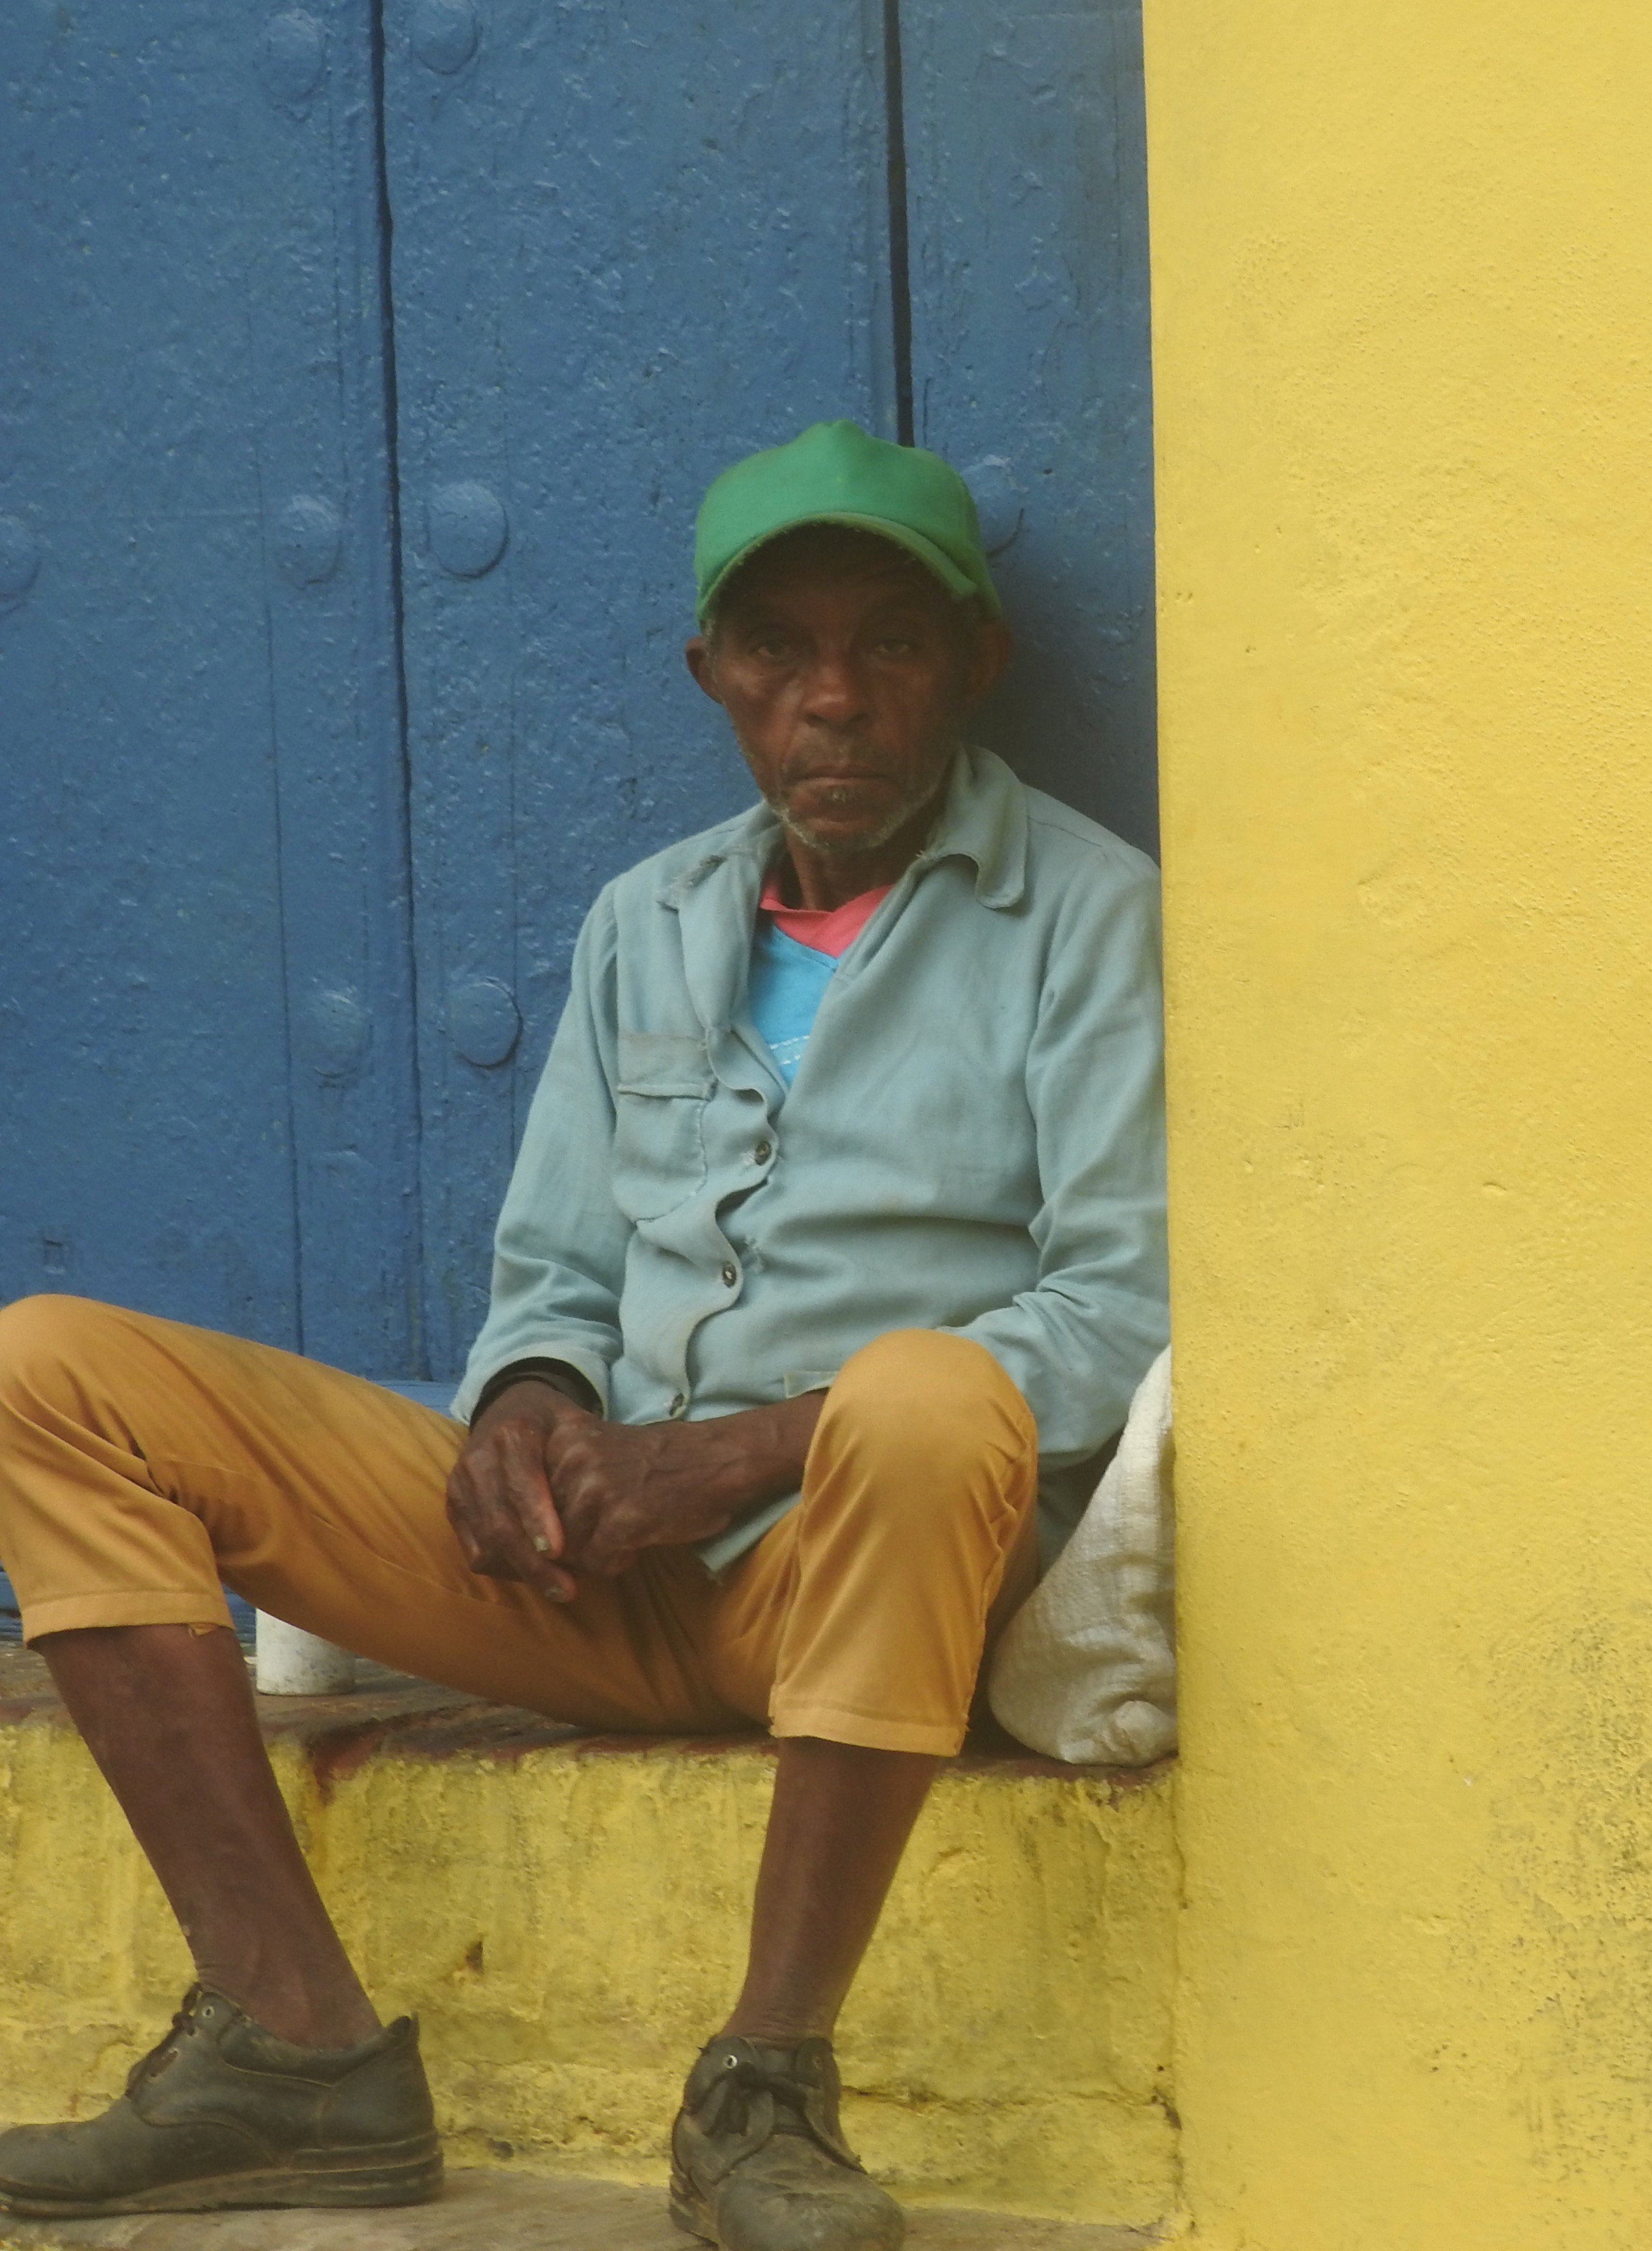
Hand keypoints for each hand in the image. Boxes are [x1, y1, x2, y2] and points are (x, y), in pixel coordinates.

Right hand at [445, 1382, 585, 1603]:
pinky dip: (504, 1569)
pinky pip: (474, 1551)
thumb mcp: (574, 1423)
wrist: (506, 1410)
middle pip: (500, 1522)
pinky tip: (533, 1576)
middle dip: (532, 1562)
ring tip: (558, 1588)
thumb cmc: (551, 1424)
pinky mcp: (453, 1508)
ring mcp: (460, 1486)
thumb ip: (588, 1453)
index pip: (521, 1482)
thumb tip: (609, 1497)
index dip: (537, 1518)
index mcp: (511, 1433)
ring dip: (520, 1572)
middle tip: (567, 1589)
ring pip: (485, 1543)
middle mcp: (478, 1459)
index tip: (559, 1551)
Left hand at [445, 1384, 825, 1599]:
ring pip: (569, 1551)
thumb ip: (559, 1480)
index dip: (540, 1530)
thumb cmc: (658, 1464)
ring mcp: (597, 1488)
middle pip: (542, 1530)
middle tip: (603, 1535)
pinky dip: (618, 1561)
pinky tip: (640, 1542)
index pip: (524, 1503)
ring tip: (627, 1533)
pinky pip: (599, 1562)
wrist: (718, 1461)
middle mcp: (573, 1459)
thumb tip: (518, 1538)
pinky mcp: (623, 1518)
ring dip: (595, 1553)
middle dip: (568, 1545)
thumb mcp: (598, 1452)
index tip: (556, 1540)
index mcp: (561, 1439)